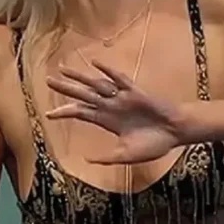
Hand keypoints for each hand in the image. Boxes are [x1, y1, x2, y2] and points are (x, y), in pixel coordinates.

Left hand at [45, 60, 185, 164]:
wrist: (177, 133)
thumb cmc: (154, 143)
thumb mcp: (127, 155)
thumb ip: (107, 158)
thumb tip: (86, 160)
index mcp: (106, 120)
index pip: (80, 113)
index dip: (64, 112)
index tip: (47, 114)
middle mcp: (110, 106)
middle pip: (82, 95)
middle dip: (65, 88)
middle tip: (47, 80)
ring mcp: (121, 98)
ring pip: (96, 84)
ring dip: (79, 77)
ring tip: (63, 69)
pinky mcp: (135, 93)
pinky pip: (120, 80)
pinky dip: (108, 71)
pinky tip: (95, 63)